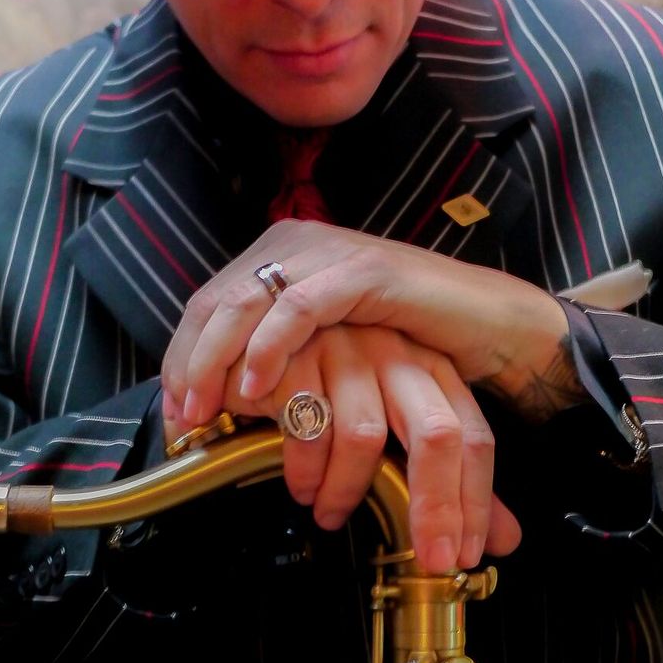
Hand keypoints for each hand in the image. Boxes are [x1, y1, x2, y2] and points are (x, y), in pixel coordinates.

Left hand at [162, 220, 574, 428]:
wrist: (485, 324)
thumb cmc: (407, 343)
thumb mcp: (329, 350)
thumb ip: (280, 358)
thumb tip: (221, 402)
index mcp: (284, 255)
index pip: (209, 303)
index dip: (182, 359)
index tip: (176, 414)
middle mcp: (300, 242)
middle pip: (217, 301)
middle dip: (190, 364)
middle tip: (183, 419)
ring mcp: (331, 252)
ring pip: (246, 300)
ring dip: (217, 361)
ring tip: (210, 410)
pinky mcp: (363, 271)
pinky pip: (299, 307)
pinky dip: (269, 348)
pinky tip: (257, 389)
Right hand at [164, 324, 520, 571]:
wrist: (256, 331)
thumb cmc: (329, 383)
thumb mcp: (390, 422)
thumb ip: (445, 479)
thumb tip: (503, 541)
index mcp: (430, 368)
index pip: (473, 435)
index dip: (475, 500)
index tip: (462, 555)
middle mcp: (396, 353)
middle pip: (436, 434)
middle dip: (436, 506)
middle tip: (430, 559)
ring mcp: (345, 348)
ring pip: (365, 436)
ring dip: (347, 491)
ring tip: (329, 513)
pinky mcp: (293, 353)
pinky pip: (307, 427)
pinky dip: (304, 471)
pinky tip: (302, 486)